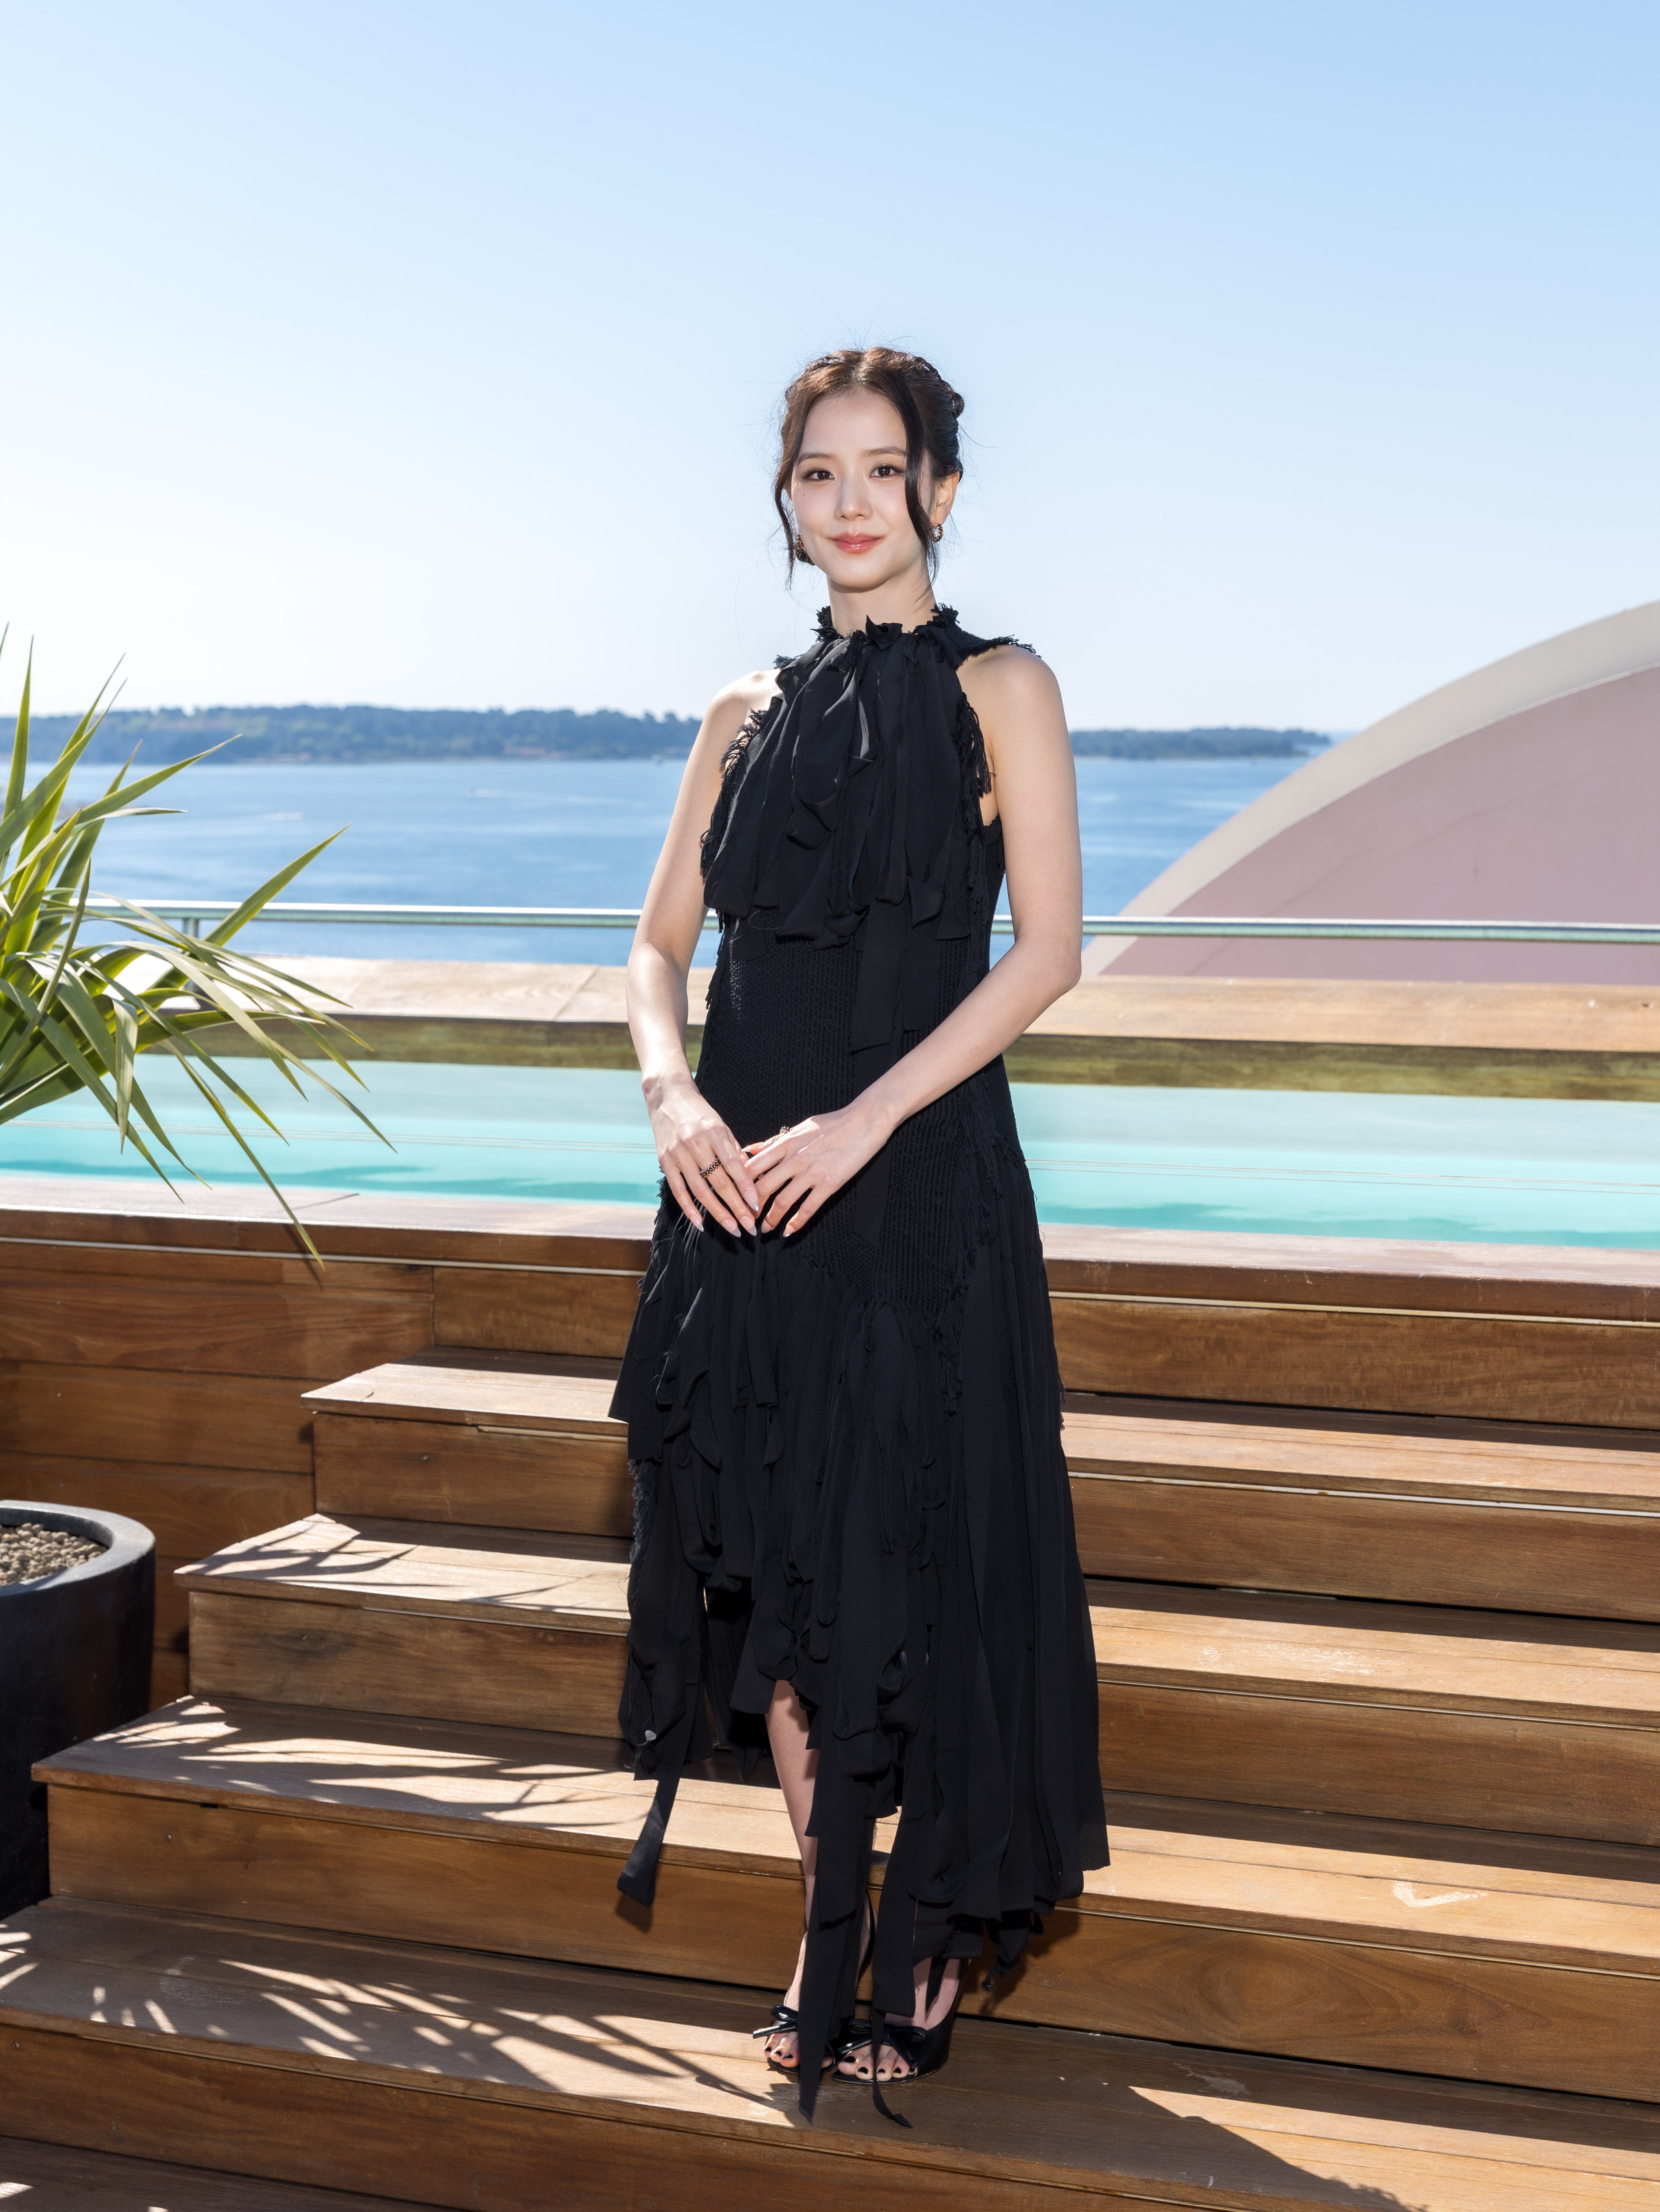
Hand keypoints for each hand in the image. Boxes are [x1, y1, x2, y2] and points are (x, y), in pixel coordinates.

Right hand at [643, 1072, 758, 1234]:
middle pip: (719, 1182)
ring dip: (717, 1213)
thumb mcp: (722, 1125)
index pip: (734, 1166)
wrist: (668, 1096)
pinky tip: (701, 1224)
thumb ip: (734, 1150)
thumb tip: (749, 1176)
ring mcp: (678, 1154)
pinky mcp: (664, 1161)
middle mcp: (697, 1144)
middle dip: (736, 1207)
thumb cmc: (700, 1113)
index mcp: (715, 1133)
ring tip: (732, 1228)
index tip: (757, 1206)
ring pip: (700, 1190)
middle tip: (750, 1226)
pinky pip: (678, 1190)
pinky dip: (689, 1209)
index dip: (746, 1188)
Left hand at [745, 1097, 894, 1234]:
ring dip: (771, 1219)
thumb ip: (774, 1141)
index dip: (740, 1185)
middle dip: (751, 1207)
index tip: (736, 1196)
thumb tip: (750, 1149)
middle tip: (747, 1218)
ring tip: (765, 1229)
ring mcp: (812, 1172)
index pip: (752, 1167)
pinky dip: (796, 1223)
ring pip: (782, 1201)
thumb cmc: (833, 1123)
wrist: (864, 1121)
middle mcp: (794, 1159)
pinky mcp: (829, 1184)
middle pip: (763, 1187)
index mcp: (785, 1144)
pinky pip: (808, 1208)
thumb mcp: (799, 1128)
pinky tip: (789, 1231)